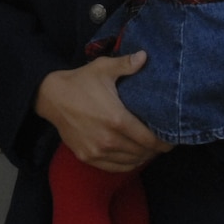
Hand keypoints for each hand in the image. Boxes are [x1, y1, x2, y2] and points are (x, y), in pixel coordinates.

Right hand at [33, 52, 170, 172]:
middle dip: (155, 149)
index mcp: (116, 119)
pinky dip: (127, 164)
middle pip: (142, 153)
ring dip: (142, 157)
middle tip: (162, 143)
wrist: (51, 97)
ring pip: (130, 162)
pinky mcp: (87, 157)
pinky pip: (114, 167)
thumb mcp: (103, 68)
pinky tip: (133, 157)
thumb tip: (145, 56)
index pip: (149, 140)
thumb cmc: (80, 81)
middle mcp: (108, 140)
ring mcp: (96, 151)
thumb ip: (126, 64)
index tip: (172, 140)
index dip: (164, 142)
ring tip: (149, 149)